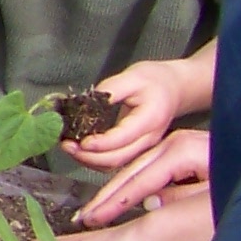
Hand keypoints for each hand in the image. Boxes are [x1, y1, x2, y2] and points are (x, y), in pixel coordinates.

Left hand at [64, 60, 186, 167]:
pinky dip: (95, 159)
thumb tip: (86, 102)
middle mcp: (148, 139)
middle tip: (66, 145)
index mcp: (150, 120)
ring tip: (68, 147)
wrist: (173, 89)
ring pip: (114, 164)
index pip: (122, 138)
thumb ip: (110, 89)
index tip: (80, 140)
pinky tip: (80, 149)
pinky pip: (114, 161)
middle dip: (88, 156)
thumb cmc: (155, 81)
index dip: (100, 143)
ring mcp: (143, 147)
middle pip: (117, 158)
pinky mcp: (135, 149)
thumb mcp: (132, 77)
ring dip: (89, 160)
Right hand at [77, 127, 210, 228]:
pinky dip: (133, 184)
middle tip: (84, 217)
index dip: (116, 201)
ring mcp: (178, 143)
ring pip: (139, 169)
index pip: (142, 179)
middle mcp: (177, 141)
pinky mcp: (181, 149)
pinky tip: (119, 198)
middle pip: (134, 172)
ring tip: (94, 211)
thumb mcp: (216, 193)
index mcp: (184, 149)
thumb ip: (180, 198)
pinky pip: (150, 168)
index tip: (94, 218)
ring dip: (117, 191)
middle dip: (108, 196)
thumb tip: (151, 203)